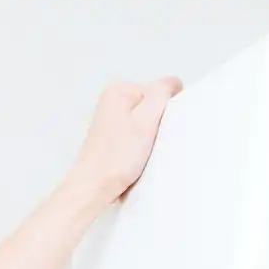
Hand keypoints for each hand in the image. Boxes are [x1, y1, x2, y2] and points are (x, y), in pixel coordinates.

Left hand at [70, 77, 182, 205]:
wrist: (94, 186)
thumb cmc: (117, 156)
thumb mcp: (146, 119)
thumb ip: (161, 94)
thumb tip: (173, 83)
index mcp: (119, 90)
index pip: (159, 92)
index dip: (166, 111)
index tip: (159, 129)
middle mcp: (111, 101)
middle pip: (151, 107)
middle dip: (157, 124)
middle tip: (151, 142)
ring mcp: (110, 120)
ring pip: (145, 123)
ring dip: (150, 138)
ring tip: (142, 152)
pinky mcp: (111, 138)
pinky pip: (136, 136)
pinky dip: (140, 147)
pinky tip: (136, 158)